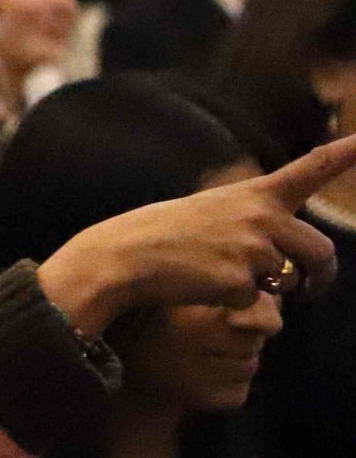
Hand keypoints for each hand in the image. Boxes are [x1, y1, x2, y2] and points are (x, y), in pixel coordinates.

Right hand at [39, 133, 355, 334]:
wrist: (123, 258)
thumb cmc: (162, 236)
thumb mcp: (211, 212)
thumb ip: (253, 224)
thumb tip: (286, 266)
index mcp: (254, 194)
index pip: (312, 168)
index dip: (346, 154)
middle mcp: (261, 217)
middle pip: (320, 251)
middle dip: (321, 276)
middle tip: (313, 291)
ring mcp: (253, 250)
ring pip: (286, 280)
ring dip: (264, 288)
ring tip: (218, 278)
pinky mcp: (240, 282)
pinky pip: (253, 304)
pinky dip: (231, 304)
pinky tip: (200, 288)